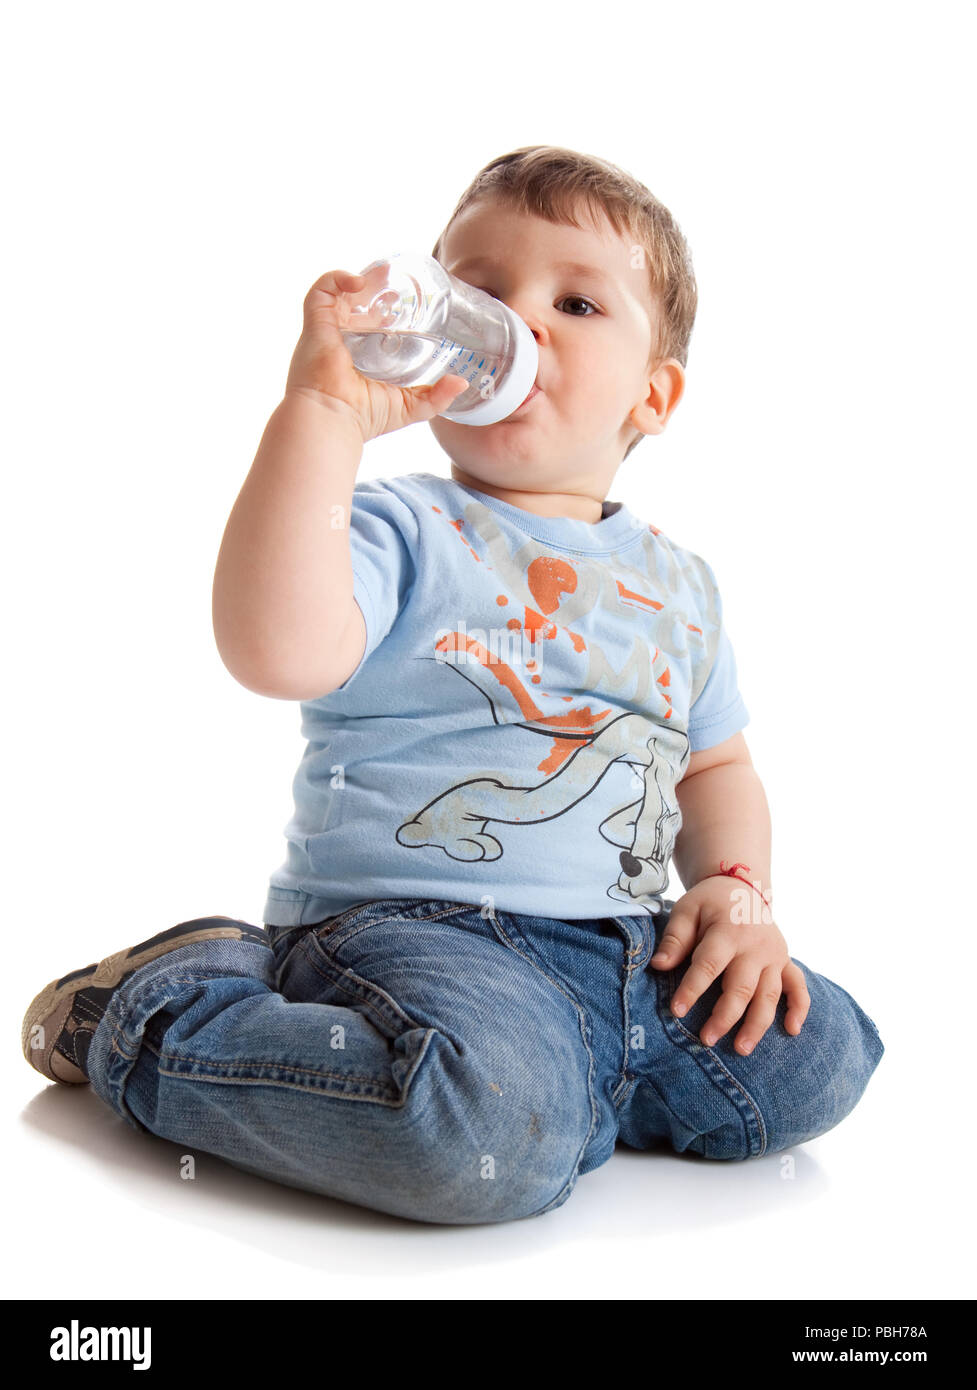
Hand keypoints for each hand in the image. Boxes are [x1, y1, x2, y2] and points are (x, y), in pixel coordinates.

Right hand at [284, 265, 468, 442]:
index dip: (383, 309)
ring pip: (338, 292)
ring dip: (361, 279)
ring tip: (383, 274)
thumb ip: (436, 396)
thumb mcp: (410, 406)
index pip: (367, 325)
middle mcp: (340, 342)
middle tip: (396, 280)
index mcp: (357, 358)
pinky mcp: (315, 324)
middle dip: (374, 288)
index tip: (403, 300)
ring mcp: (326, 332)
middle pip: (354, 304)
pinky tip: (359, 281)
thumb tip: (461, 383)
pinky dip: (338, 278)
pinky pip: (321, 290)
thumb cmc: (364, 418)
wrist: (335, 419)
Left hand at [648, 878, 809, 1053]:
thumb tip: (659, 966)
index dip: (692, 989)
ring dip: (757, 1024)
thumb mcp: (686, 910)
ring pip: (770, 995)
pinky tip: (792, 1030)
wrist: (742, 886)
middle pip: (742, 987)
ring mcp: (774, 956)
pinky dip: (799, 1009)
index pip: (709, 965)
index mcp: (728, 931)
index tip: (676, 1011)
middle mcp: (755, 946)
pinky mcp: (786, 962)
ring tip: (741, 1050)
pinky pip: (799, 987)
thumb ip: (674, 938)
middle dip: (725, 1017)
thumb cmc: (708, 903)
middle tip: (706, 1040)